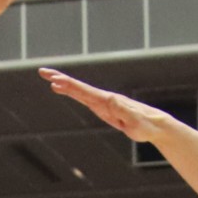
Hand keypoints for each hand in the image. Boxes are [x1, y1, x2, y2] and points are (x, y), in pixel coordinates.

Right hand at [39, 68, 168, 141]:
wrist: (155, 125)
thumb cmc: (146, 125)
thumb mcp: (135, 120)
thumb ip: (124, 110)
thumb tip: (111, 99)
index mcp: (108, 100)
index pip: (85, 91)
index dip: (69, 85)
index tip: (55, 80)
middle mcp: (104, 98)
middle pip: (79, 87)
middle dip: (61, 79)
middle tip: (43, 72)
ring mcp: (103, 102)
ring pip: (80, 91)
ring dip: (64, 85)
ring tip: (49, 80)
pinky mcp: (103, 108)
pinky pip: (84, 98)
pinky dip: (72, 93)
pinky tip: (63, 90)